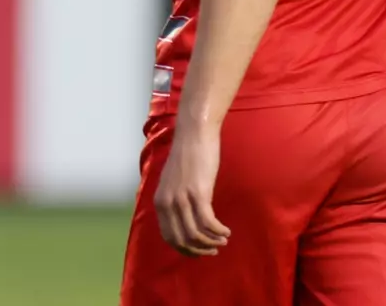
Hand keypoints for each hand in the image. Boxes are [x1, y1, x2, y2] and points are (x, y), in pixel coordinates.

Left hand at [154, 122, 230, 256]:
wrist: (194, 134)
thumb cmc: (187, 156)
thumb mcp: (173, 182)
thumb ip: (174, 200)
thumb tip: (184, 221)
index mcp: (159, 201)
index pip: (169, 237)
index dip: (185, 249)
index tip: (199, 251)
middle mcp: (167, 203)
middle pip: (182, 240)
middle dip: (199, 249)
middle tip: (214, 250)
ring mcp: (182, 198)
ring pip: (196, 234)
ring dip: (212, 241)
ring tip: (223, 239)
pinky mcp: (198, 193)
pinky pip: (208, 223)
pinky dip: (218, 231)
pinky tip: (226, 230)